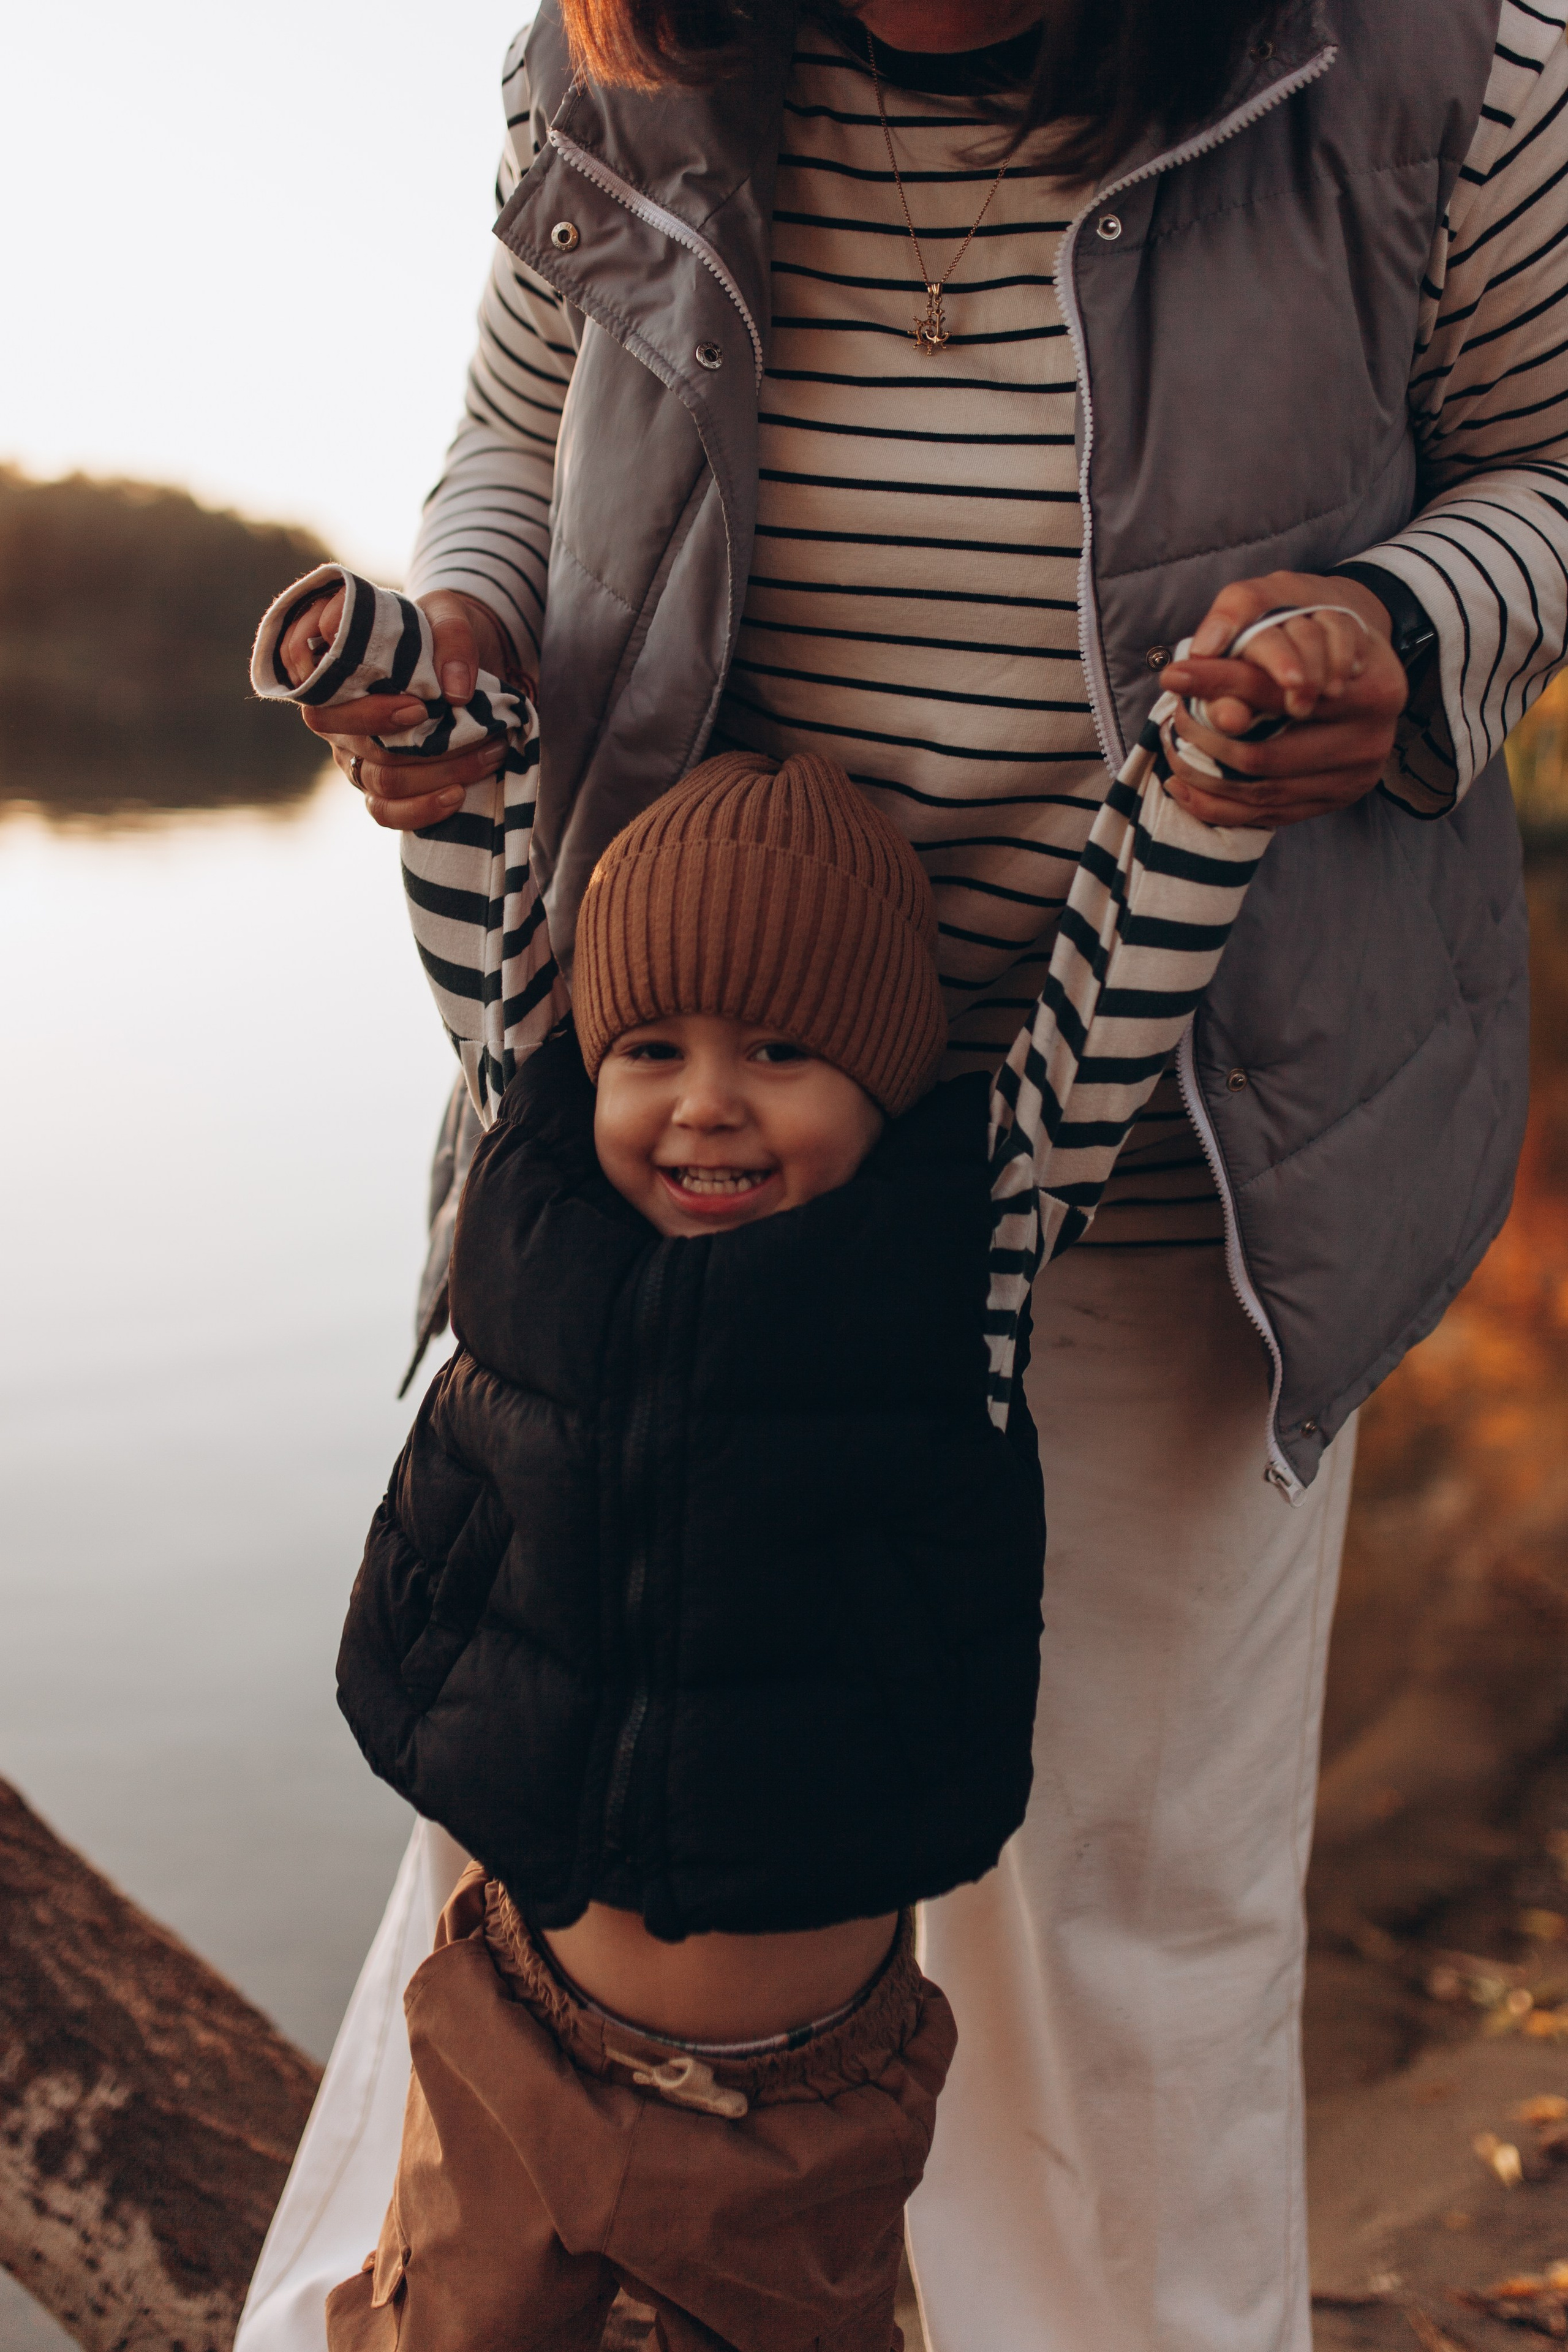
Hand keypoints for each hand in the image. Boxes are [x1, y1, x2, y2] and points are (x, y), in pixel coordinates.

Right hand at [280, 589, 525, 830]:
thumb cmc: (437, 631)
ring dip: (438, 774)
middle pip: (358, 742)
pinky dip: (422, 810)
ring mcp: (351, 751)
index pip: (323, 694)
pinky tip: (458, 796)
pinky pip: (384, 811)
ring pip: (380, 779)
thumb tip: (456, 691)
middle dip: (417, 744)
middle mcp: (333, 712)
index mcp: (333, 665)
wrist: (455, 660)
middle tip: (472, 729)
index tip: (418, 706)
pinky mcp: (373, 782)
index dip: (368, 710)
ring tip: (489, 753)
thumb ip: (452, 636)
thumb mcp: (447, 613)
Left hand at [1158, 571, 1407, 828]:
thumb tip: (1201, 649)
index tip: (1173, 676)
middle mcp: (1369, 741)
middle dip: (1205, 741)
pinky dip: (1216, 805)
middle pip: (1263, 754)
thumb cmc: (1312, 624)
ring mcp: (1353, 779)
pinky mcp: (1335, 803)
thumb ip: (1244, 614)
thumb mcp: (1285, 598)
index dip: (1219, 684)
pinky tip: (1183, 786)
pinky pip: (1265, 816)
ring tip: (1171, 751)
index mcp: (1370, 689)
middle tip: (1172, 718)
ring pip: (1260, 792)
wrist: (1358, 661)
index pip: (1275, 693)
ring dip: (1204, 777)